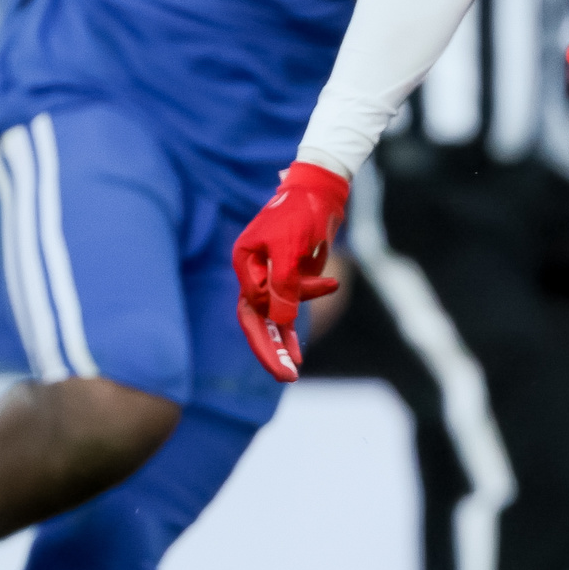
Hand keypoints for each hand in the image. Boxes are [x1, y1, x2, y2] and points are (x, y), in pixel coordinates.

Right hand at [233, 159, 350, 379]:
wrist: (323, 192)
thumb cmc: (302, 214)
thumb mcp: (292, 249)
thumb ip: (284, 284)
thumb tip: (281, 320)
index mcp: (245, 262)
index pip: (253, 303)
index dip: (273, 322)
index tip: (300, 329)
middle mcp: (254, 272)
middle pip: (256, 318)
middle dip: (269, 348)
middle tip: (285, 377)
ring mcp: (271, 277)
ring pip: (273, 318)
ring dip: (283, 343)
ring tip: (293, 371)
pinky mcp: (290, 279)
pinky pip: (289, 309)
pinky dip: (294, 327)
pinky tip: (298, 352)